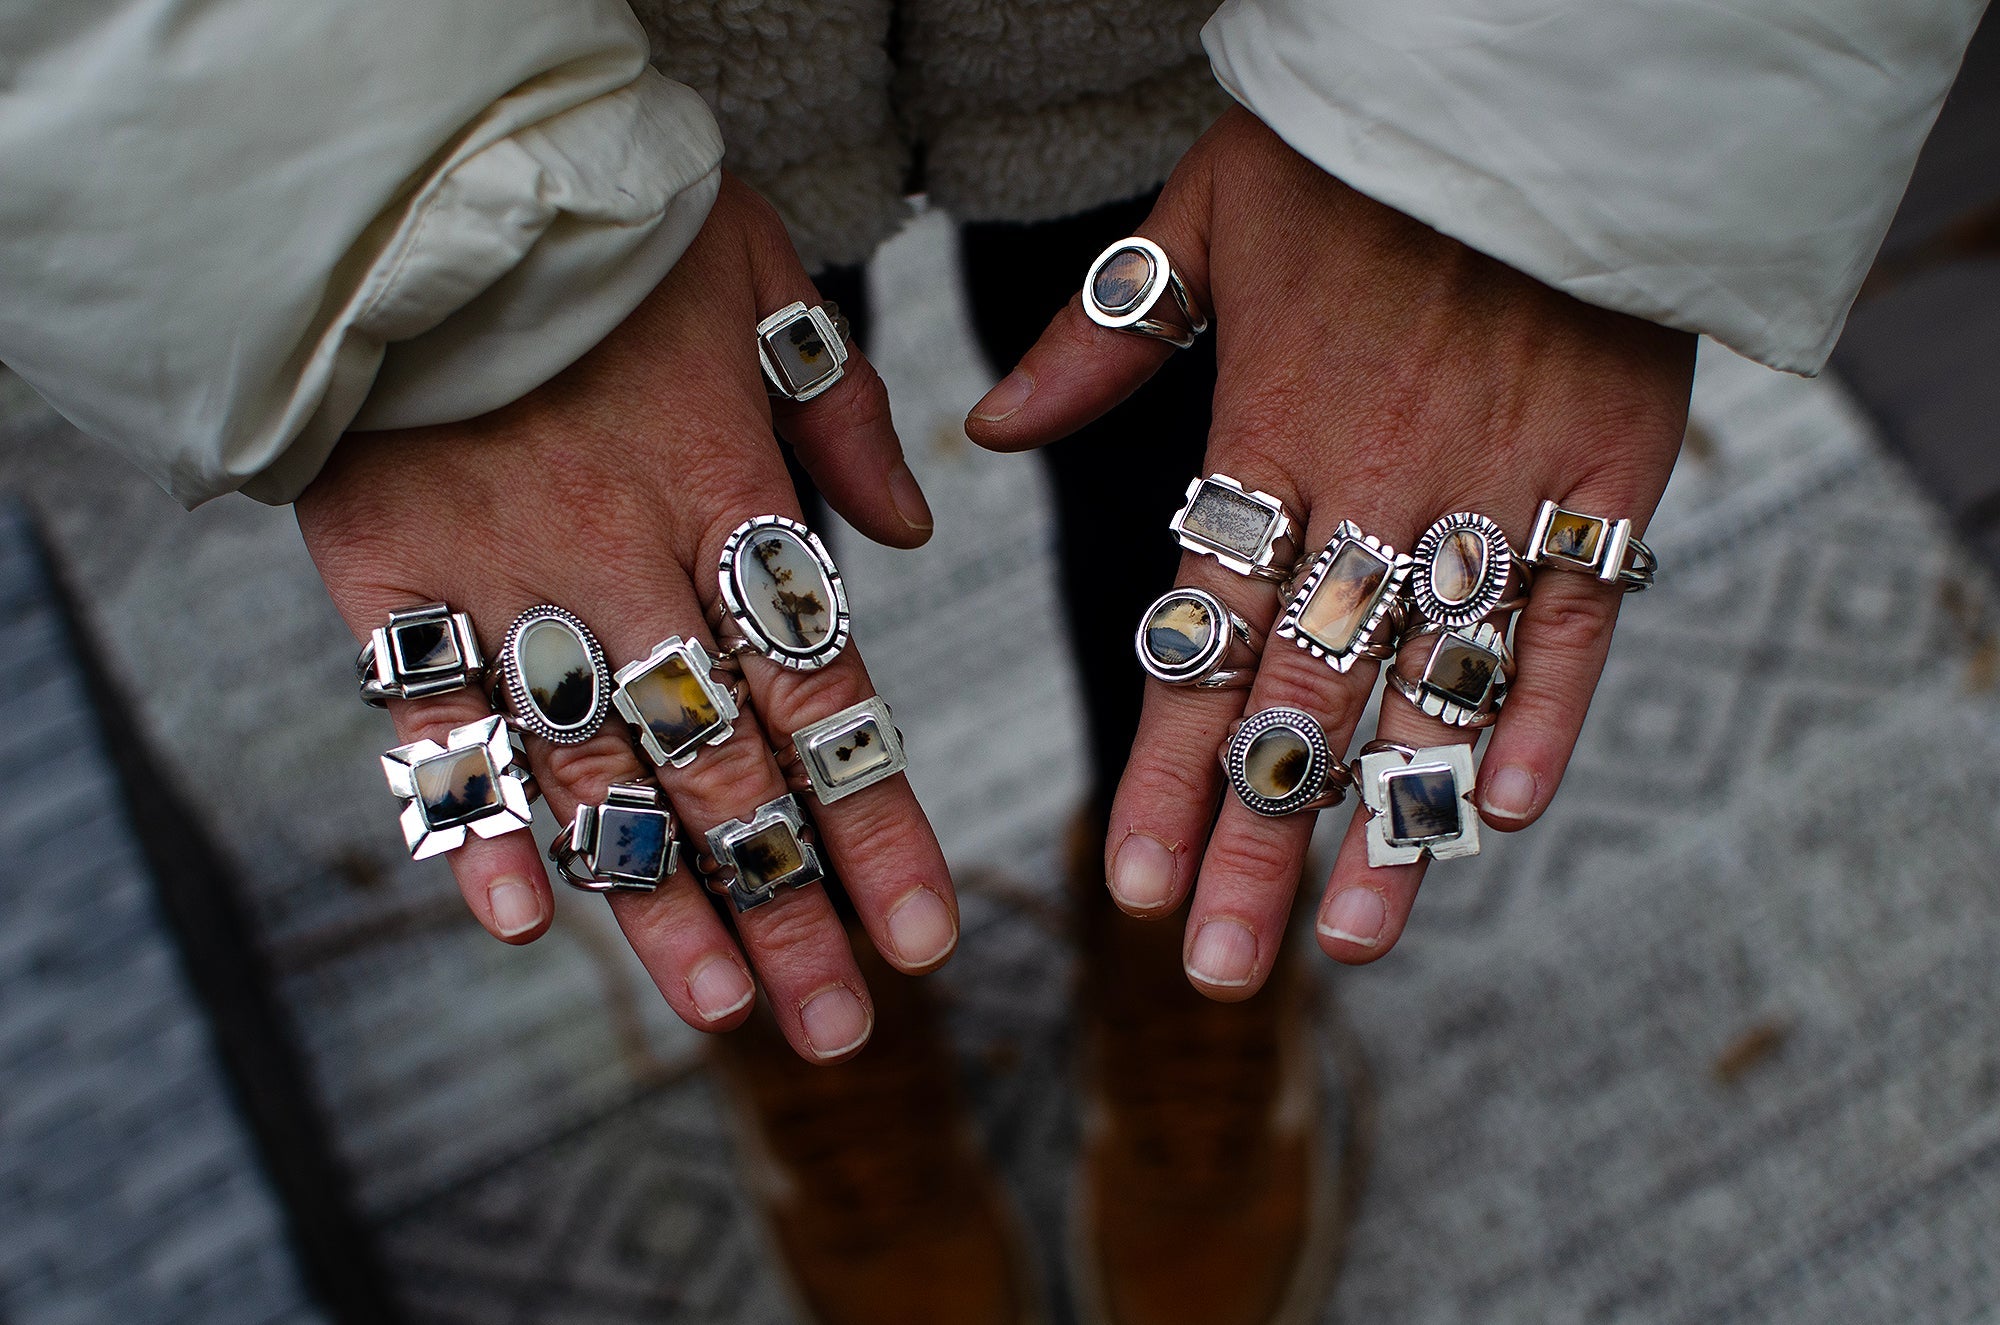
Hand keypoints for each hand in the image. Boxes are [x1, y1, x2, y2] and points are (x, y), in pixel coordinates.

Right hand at [299, 174, 955, 1061]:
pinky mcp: (387, 579)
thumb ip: (838, 410)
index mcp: (724, 490)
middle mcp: (621, 557)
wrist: (413, 174)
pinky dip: (470, 822)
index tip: (925, 934)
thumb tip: (916, 527)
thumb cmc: (609, 225)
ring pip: (592, 773)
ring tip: (721, 1017)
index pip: (823, 690)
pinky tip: (523, 920)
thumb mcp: (762, 277)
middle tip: (838, 1028)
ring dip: (656, 904)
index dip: (875, 822)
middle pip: (720, 764)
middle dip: (786, 904)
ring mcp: (498, 579)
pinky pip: (431, 724)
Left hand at [967, 107, 1693, 995]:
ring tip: (1351, 940)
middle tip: (1219, 965)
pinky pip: (1582, 612)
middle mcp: (1386, 477)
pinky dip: (1546, 709)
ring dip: (1393, 816)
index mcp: (1277, 428)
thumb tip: (985, 428)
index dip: (1170, 763)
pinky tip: (1500, 813)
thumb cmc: (1363, 143)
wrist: (1549, 77)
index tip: (1134, 881)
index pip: (1207, 631)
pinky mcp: (1615, 469)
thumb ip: (1102, 334)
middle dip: (1258, 834)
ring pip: (1438, 678)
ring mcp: (1506, 482)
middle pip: (1308, 688)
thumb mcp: (1209, 210)